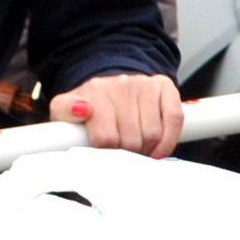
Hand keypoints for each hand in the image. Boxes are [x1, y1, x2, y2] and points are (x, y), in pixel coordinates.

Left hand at [55, 72, 182, 157]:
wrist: (108, 82)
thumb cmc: (90, 106)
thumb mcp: (64, 110)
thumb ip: (64, 112)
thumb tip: (80, 109)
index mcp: (95, 92)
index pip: (106, 138)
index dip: (106, 154)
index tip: (104, 157)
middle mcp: (120, 85)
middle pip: (131, 140)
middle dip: (127, 154)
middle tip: (121, 155)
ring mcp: (144, 85)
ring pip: (153, 134)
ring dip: (146, 150)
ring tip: (136, 150)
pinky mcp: (164, 87)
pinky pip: (174, 119)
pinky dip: (168, 140)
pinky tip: (157, 149)